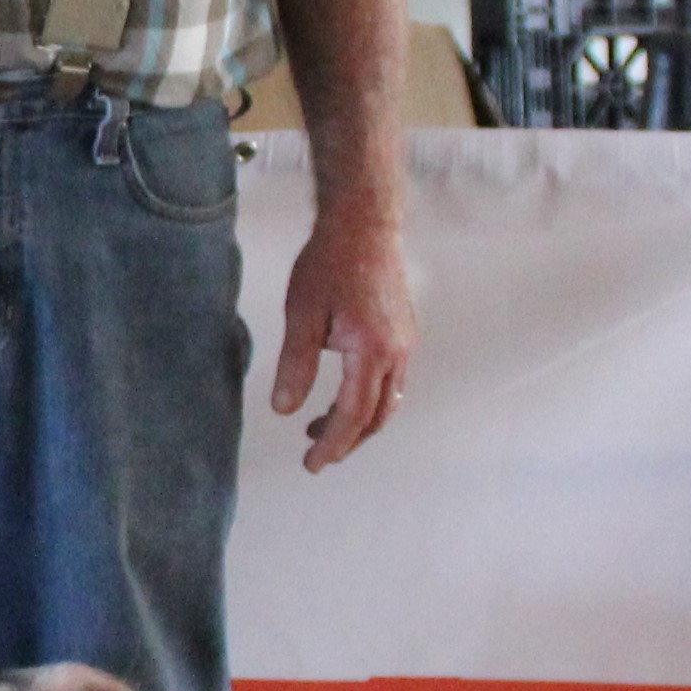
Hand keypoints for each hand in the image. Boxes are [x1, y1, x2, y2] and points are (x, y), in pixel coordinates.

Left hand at [273, 203, 413, 471]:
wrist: (364, 225)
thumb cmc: (330, 264)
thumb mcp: (302, 315)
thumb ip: (295, 366)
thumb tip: (284, 409)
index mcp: (373, 352)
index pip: (353, 416)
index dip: (332, 445)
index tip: (312, 464)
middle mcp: (398, 353)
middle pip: (376, 417)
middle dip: (347, 441)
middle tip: (315, 454)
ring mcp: (405, 344)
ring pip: (388, 402)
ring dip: (358, 422)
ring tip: (320, 428)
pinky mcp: (404, 333)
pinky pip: (392, 382)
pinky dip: (369, 400)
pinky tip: (342, 396)